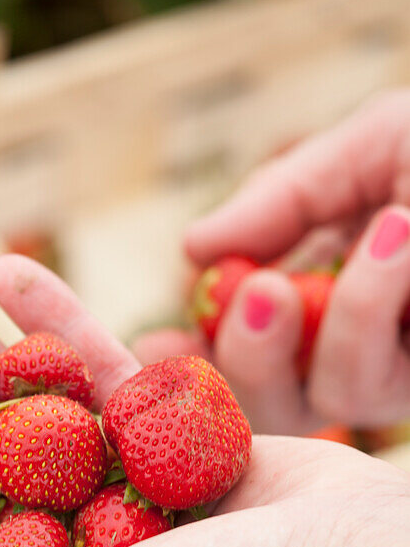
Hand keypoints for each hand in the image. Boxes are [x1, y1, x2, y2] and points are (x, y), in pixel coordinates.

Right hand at [136, 91, 409, 432]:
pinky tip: (404, 238)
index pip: (246, 348)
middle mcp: (363, 347)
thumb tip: (190, 251)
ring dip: (341, 315)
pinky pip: (376, 385)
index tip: (161, 338)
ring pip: (330, 397)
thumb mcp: (372, 148)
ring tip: (390, 227)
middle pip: (271, 398)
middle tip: (249, 289)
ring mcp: (408, 376)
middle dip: (248, 353)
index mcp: (330, 296)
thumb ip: (284, 199)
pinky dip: (377, 306)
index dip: (197, 355)